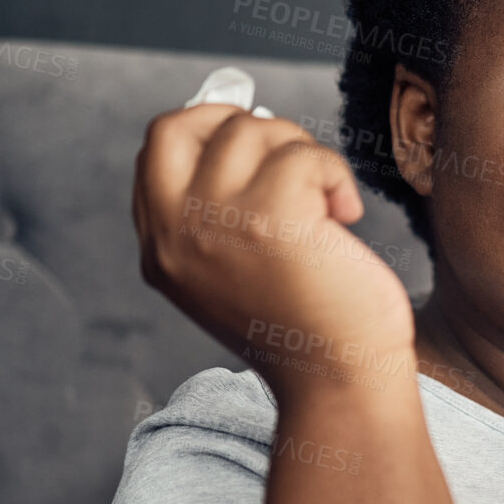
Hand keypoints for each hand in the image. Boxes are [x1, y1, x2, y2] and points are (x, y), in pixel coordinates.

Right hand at [132, 104, 416, 404]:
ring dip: (306, 157)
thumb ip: (216, 209)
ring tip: (328, 209)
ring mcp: (216, 223)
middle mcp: (174, 235)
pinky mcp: (270, 218)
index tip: (258, 150)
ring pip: (256, 131)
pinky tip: (346, 217)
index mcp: (160, 249)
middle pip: (187, 123)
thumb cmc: (307, 327)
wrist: (340, 384)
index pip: (157, 146)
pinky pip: (305, 155)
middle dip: (248, 127)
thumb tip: (236, 119)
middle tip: (296, 169)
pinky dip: (336, 176)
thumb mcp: (234, 270)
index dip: (210, 127)